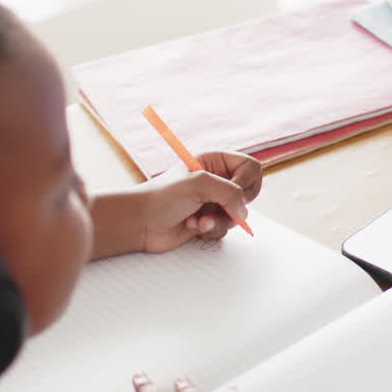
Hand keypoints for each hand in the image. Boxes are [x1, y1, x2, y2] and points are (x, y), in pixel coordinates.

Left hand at [140, 151, 262, 252]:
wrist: (141, 223)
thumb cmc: (163, 197)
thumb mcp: (199, 184)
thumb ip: (229, 192)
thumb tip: (244, 212)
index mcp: (215, 161)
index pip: (250, 168)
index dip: (245, 182)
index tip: (233, 192)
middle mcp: (217, 180)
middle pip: (248, 192)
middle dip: (233, 205)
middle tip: (216, 207)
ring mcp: (214, 201)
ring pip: (238, 214)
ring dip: (219, 220)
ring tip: (198, 220)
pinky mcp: (210, 220)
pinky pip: (227, 228)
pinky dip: (211, 230)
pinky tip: (193, 226)